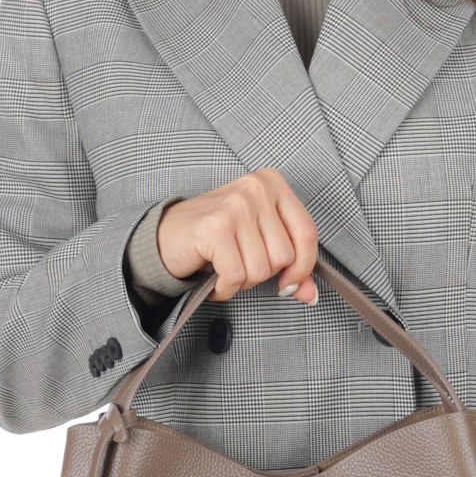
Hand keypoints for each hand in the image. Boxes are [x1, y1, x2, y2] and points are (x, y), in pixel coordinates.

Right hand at [157, 168, 318, 303]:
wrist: (166, 236)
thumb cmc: (215, 236)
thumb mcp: (260, 242)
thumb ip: (291, 266)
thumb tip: (309, 293)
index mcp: (273, 183)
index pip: (307, 233)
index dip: (303, 267)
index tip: (290, 281)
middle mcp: (256, 189)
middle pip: (284, 256)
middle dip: (263, 273)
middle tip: (241, 263)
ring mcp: (234, 206)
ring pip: (261, 269)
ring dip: (242, 282)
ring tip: (226, 268)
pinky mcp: (214, 228)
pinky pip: (235, 276)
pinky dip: (225, 289)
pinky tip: (215, 280)